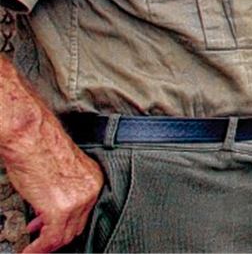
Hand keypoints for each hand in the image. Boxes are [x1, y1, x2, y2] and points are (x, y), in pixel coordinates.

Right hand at [13, 136, 102, 252]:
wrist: (32, 138)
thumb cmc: (40, 148)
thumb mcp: (59, 172)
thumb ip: (61, 192)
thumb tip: (48, 211)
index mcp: (93, 179)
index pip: (84, 213)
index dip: (65, 224)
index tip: (48, 229)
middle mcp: (91, 190)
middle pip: (76, 226)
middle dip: (56, 236)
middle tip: (40, 240)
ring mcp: (78, 201)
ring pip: (64, 236)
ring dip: (46, 245)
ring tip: (33, 248)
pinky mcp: (61, 210)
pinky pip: (51, 239)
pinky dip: (38, 249)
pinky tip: (29, 251)